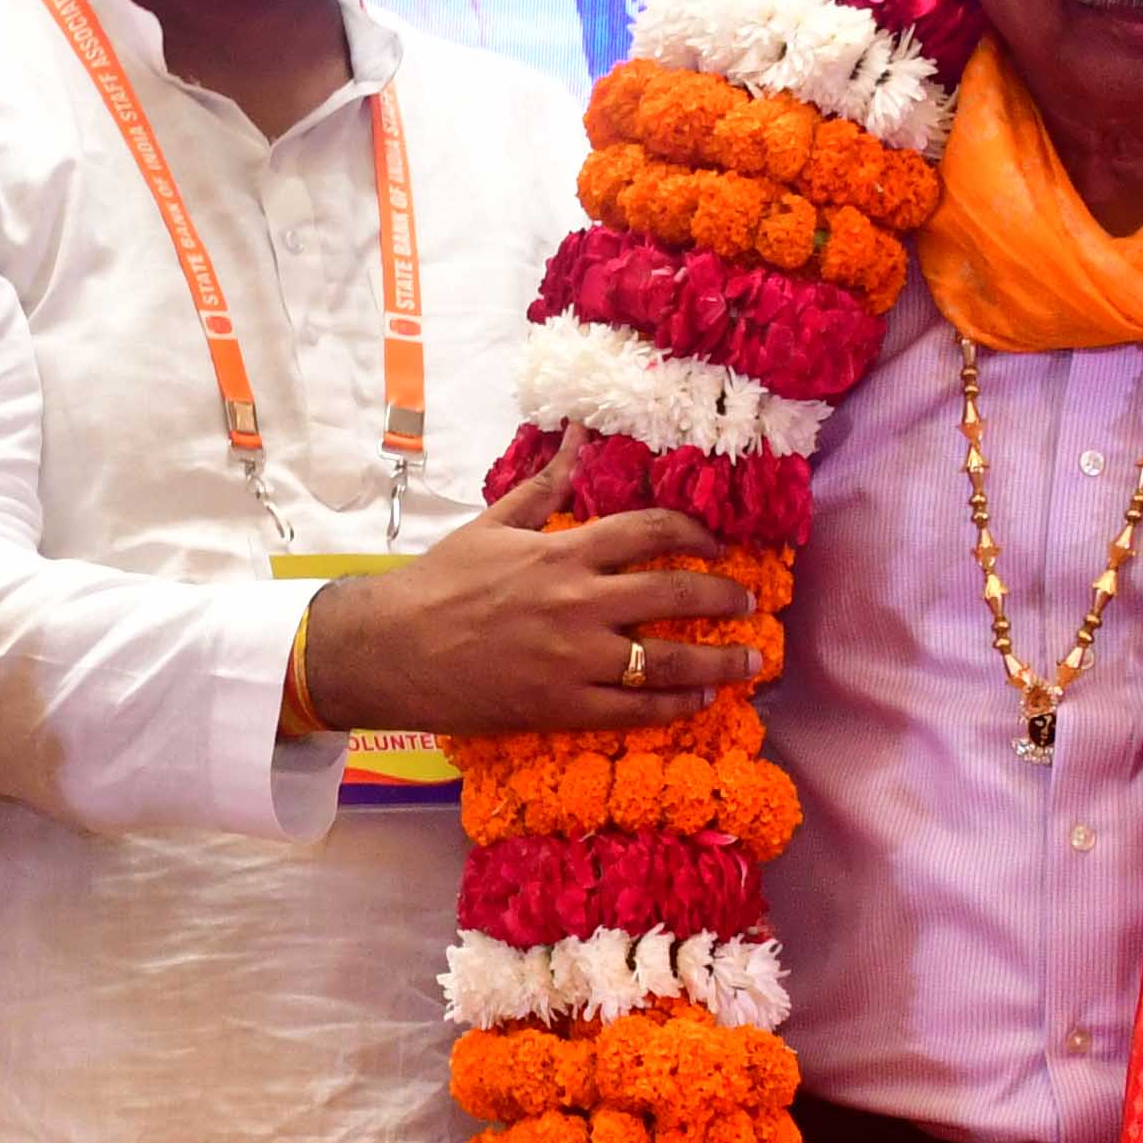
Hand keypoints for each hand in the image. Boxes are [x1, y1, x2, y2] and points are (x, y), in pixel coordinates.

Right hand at [299, 465, 766, 739]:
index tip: (718, 545)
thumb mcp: (492, 523)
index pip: (650, 530)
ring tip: (749, 660)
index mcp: (564, 551)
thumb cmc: (438, 583)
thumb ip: (544, 485)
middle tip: (748, 601)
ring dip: (718, 659)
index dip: (696, 534)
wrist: (393, 649)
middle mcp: (580, 602)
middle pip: (674, 593)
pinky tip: (701, 700)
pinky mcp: (563, 705)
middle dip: (723, 596)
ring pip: (668, 658)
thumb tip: (576, 434)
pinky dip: (675, 705)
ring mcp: (575, 658)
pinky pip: (634, 709)